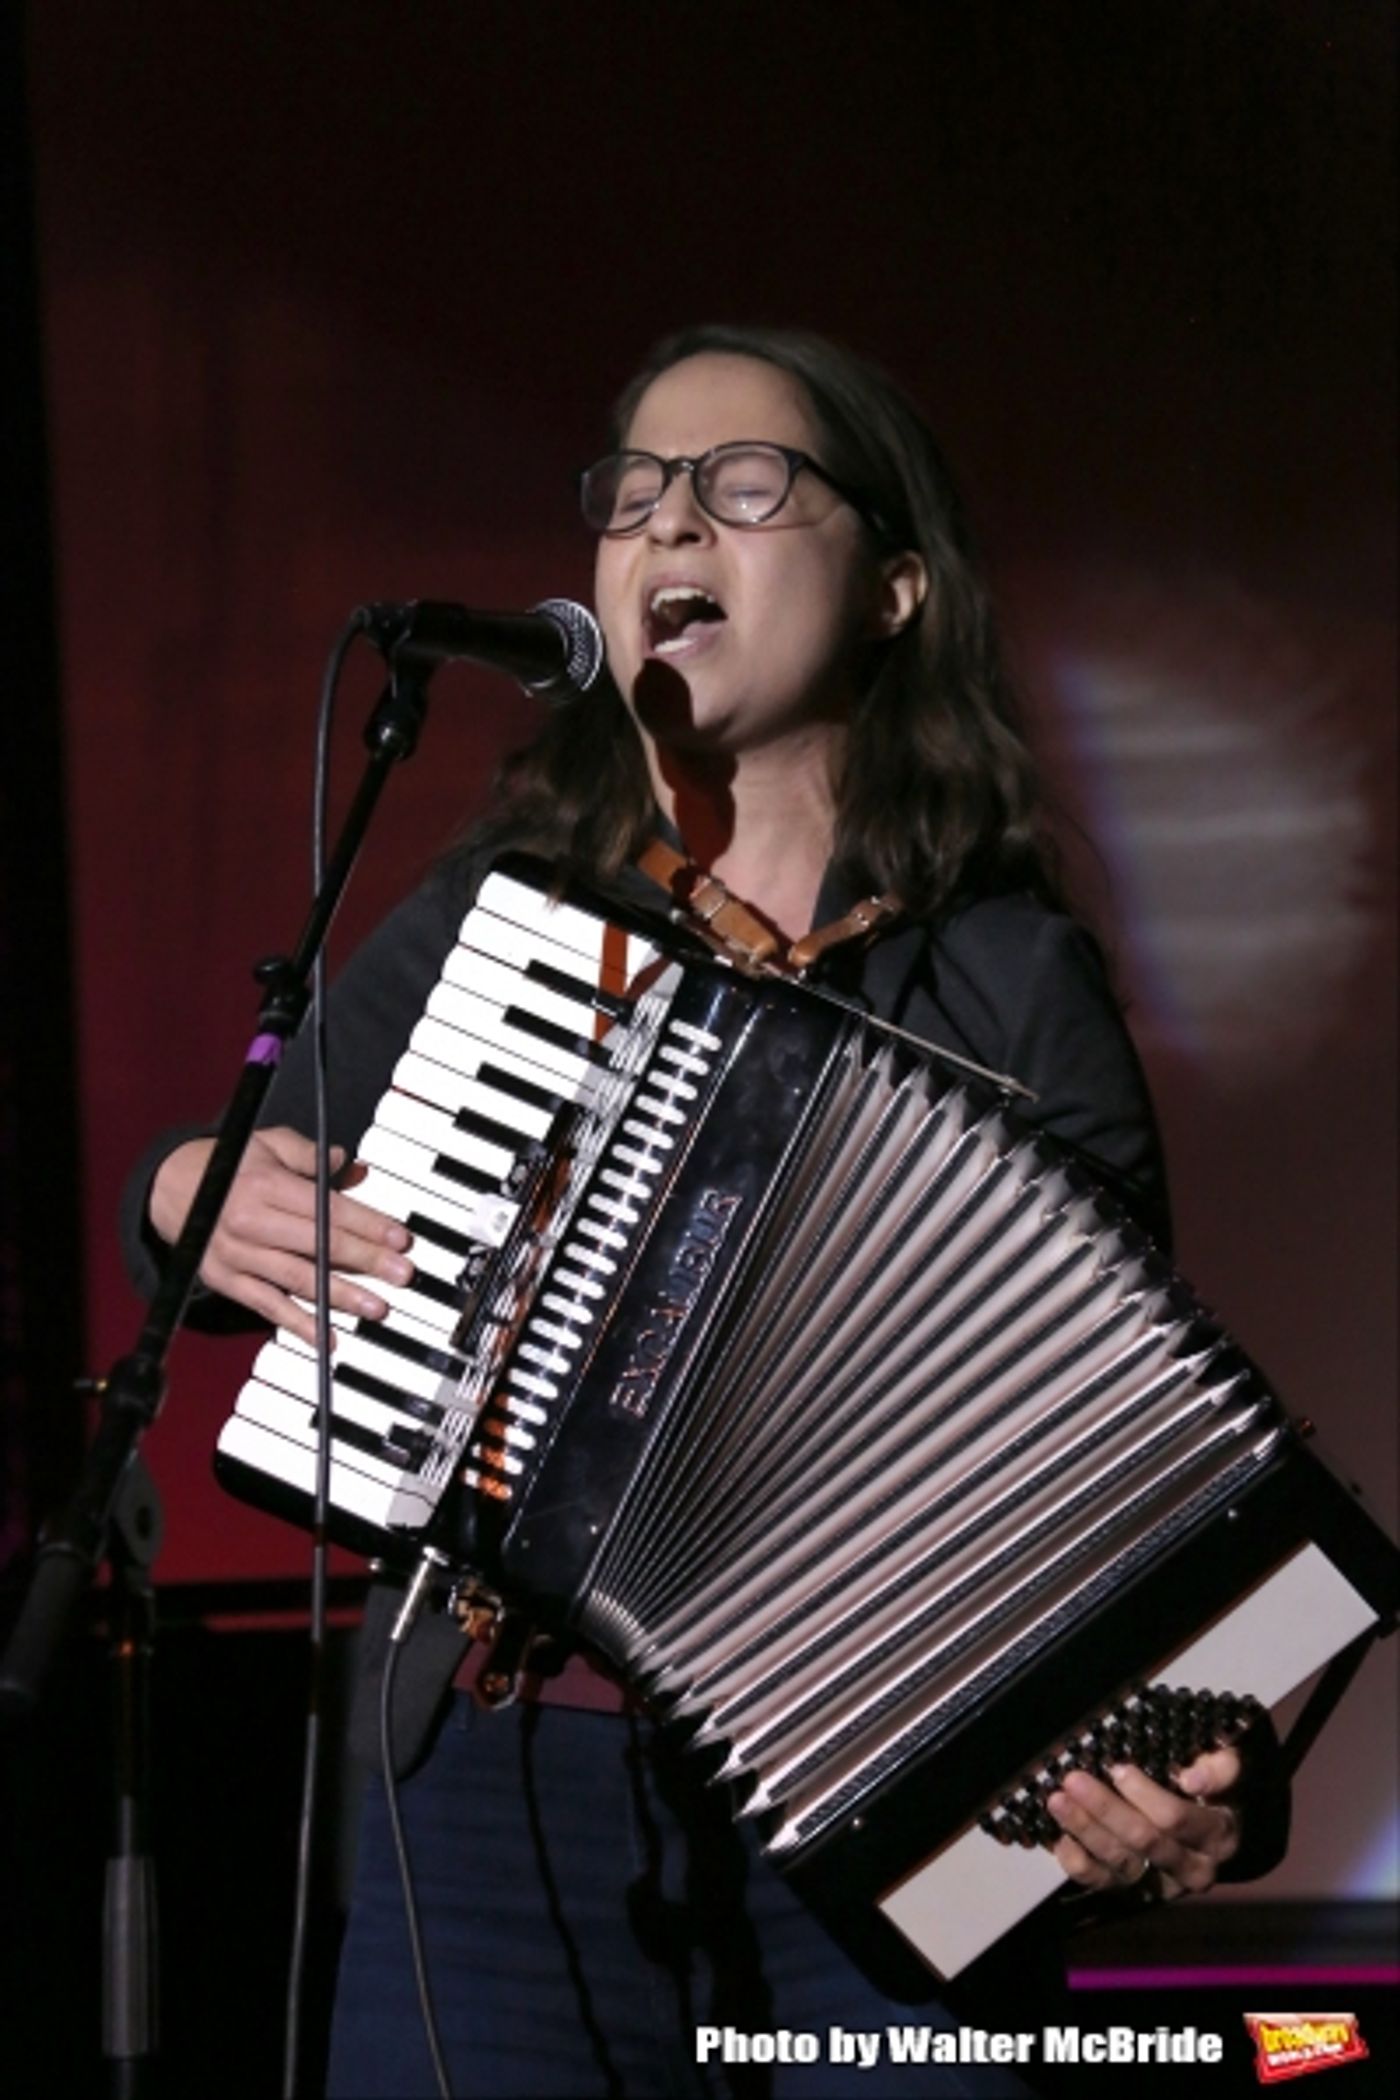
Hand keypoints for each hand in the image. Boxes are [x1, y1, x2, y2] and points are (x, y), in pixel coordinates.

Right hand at [149, 1126, 413, 1346]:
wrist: (170, 1188)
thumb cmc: (230, 1165)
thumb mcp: (269, 1143)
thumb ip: (312, 1155)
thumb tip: (353, 1167)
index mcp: (265, 1184)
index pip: (327, 1208)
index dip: (368, 1224)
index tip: (399, 1238)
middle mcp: (250, 1222)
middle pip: (317, 1245)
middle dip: (365, 1261)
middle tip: (402, 1274)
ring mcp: (237, 1256)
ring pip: (297, 1279)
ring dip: (340, 1296)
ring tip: (376, 1307)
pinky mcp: (227, 1281)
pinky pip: (267, 1307)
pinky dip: (298, 1324)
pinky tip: (328, 1338)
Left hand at [1048, 1746, 1242, 1901]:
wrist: (1215, 1830)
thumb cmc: (1215, 1789)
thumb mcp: (1228, 1768)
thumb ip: (1221, 1766)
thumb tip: (1192, 1779)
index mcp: (1217, 1836)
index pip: (1177, 1820)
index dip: (1145, 1795)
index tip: (1118, 1768)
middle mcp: (1192, 1869)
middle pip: (1144, 1841)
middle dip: (1105, 1809)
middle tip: (1074, 1779)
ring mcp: (1161, 1885)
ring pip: (1120, 1863)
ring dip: (1085, 1830)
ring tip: (1057, 1800)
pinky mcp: (1135, 1893)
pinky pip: (1103, 1884)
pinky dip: (1079, 1864)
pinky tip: (1060, 1839)